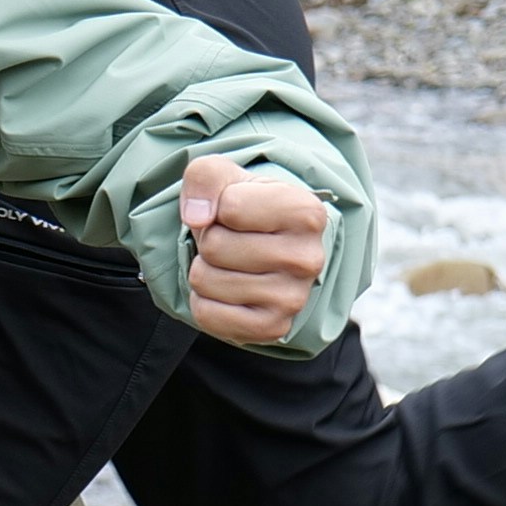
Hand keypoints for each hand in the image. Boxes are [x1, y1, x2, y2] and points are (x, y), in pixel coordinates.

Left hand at [177, 155, 334, 343]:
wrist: (264, 248)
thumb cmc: (246, 208)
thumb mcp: (226, 177)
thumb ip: (205, 177)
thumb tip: (197, 217)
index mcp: (306, 212)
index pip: (228, 207)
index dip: (218, 207)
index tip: (234, 213)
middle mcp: (308, 258)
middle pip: (214, 245)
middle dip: (209, 240)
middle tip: (230, 241)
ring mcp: (293, 298)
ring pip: (206, 280)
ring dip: (205, 270)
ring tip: (229, 264)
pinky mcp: (273, 328)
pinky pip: (207, 315)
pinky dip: (204, 301)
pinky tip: (227, 291)